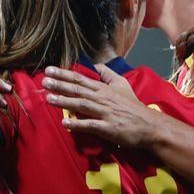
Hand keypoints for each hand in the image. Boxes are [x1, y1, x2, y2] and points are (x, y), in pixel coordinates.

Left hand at [41, 66, 161, 147]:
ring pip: (82, 105)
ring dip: (65, 101)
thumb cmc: (133, 106)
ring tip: (49, 99)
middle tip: (43, 81)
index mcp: (103, 89)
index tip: (49, 70)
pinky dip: (78, 124)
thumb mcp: (122, 85)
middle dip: (60, 85)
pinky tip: (65, 123)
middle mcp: (102, 98)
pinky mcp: (108, 128)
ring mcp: (105, 113)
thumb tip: (97, 65)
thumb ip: (108, 75)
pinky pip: (91, 125)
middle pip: (78, 90)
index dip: (64, 74)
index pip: (80, 79)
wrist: (150, 125)